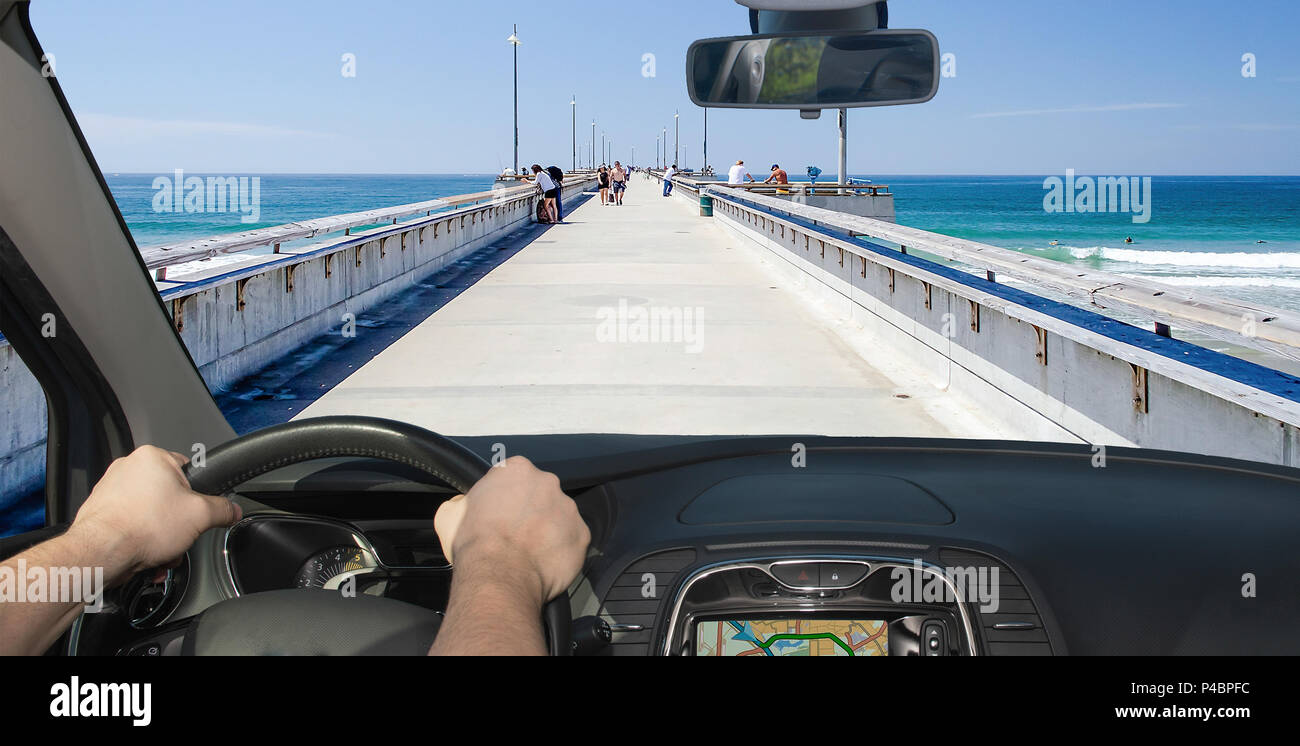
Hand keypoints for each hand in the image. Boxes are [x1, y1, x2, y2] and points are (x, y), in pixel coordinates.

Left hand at [68, 446, 241, 582]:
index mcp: (152, 457)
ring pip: (151, 514)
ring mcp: (110, 490)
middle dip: (178, 524)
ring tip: (160, 552)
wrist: (100, 553)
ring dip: (161, 537)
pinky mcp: (101, 512)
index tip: (199, 512)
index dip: (198, 496)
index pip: (189, 471)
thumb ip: (223, 509)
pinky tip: (145, 555)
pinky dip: (141, 541)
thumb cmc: (140, 527)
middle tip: (179, 537)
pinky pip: (132, 525)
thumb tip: (232, 510)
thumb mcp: (201, 516)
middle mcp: (128, 468)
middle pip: (170, 498)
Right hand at [435, 456, 588, 603]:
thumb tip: (463, 504)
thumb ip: (460, 502)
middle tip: (515, 535)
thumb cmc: (474, 545)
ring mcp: (568, 508)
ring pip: (559, 517)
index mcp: (516, 469)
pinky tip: (544, 563)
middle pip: (540, 494)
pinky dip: (562, 550)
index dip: (505, 498)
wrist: (499, 576)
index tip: (500, 515)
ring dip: (548, 530)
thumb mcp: (449, 516)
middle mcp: (547, 482)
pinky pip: (573, 540)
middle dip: (530, 511)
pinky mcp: (582, 533)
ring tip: (529, 552)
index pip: (513, 477)